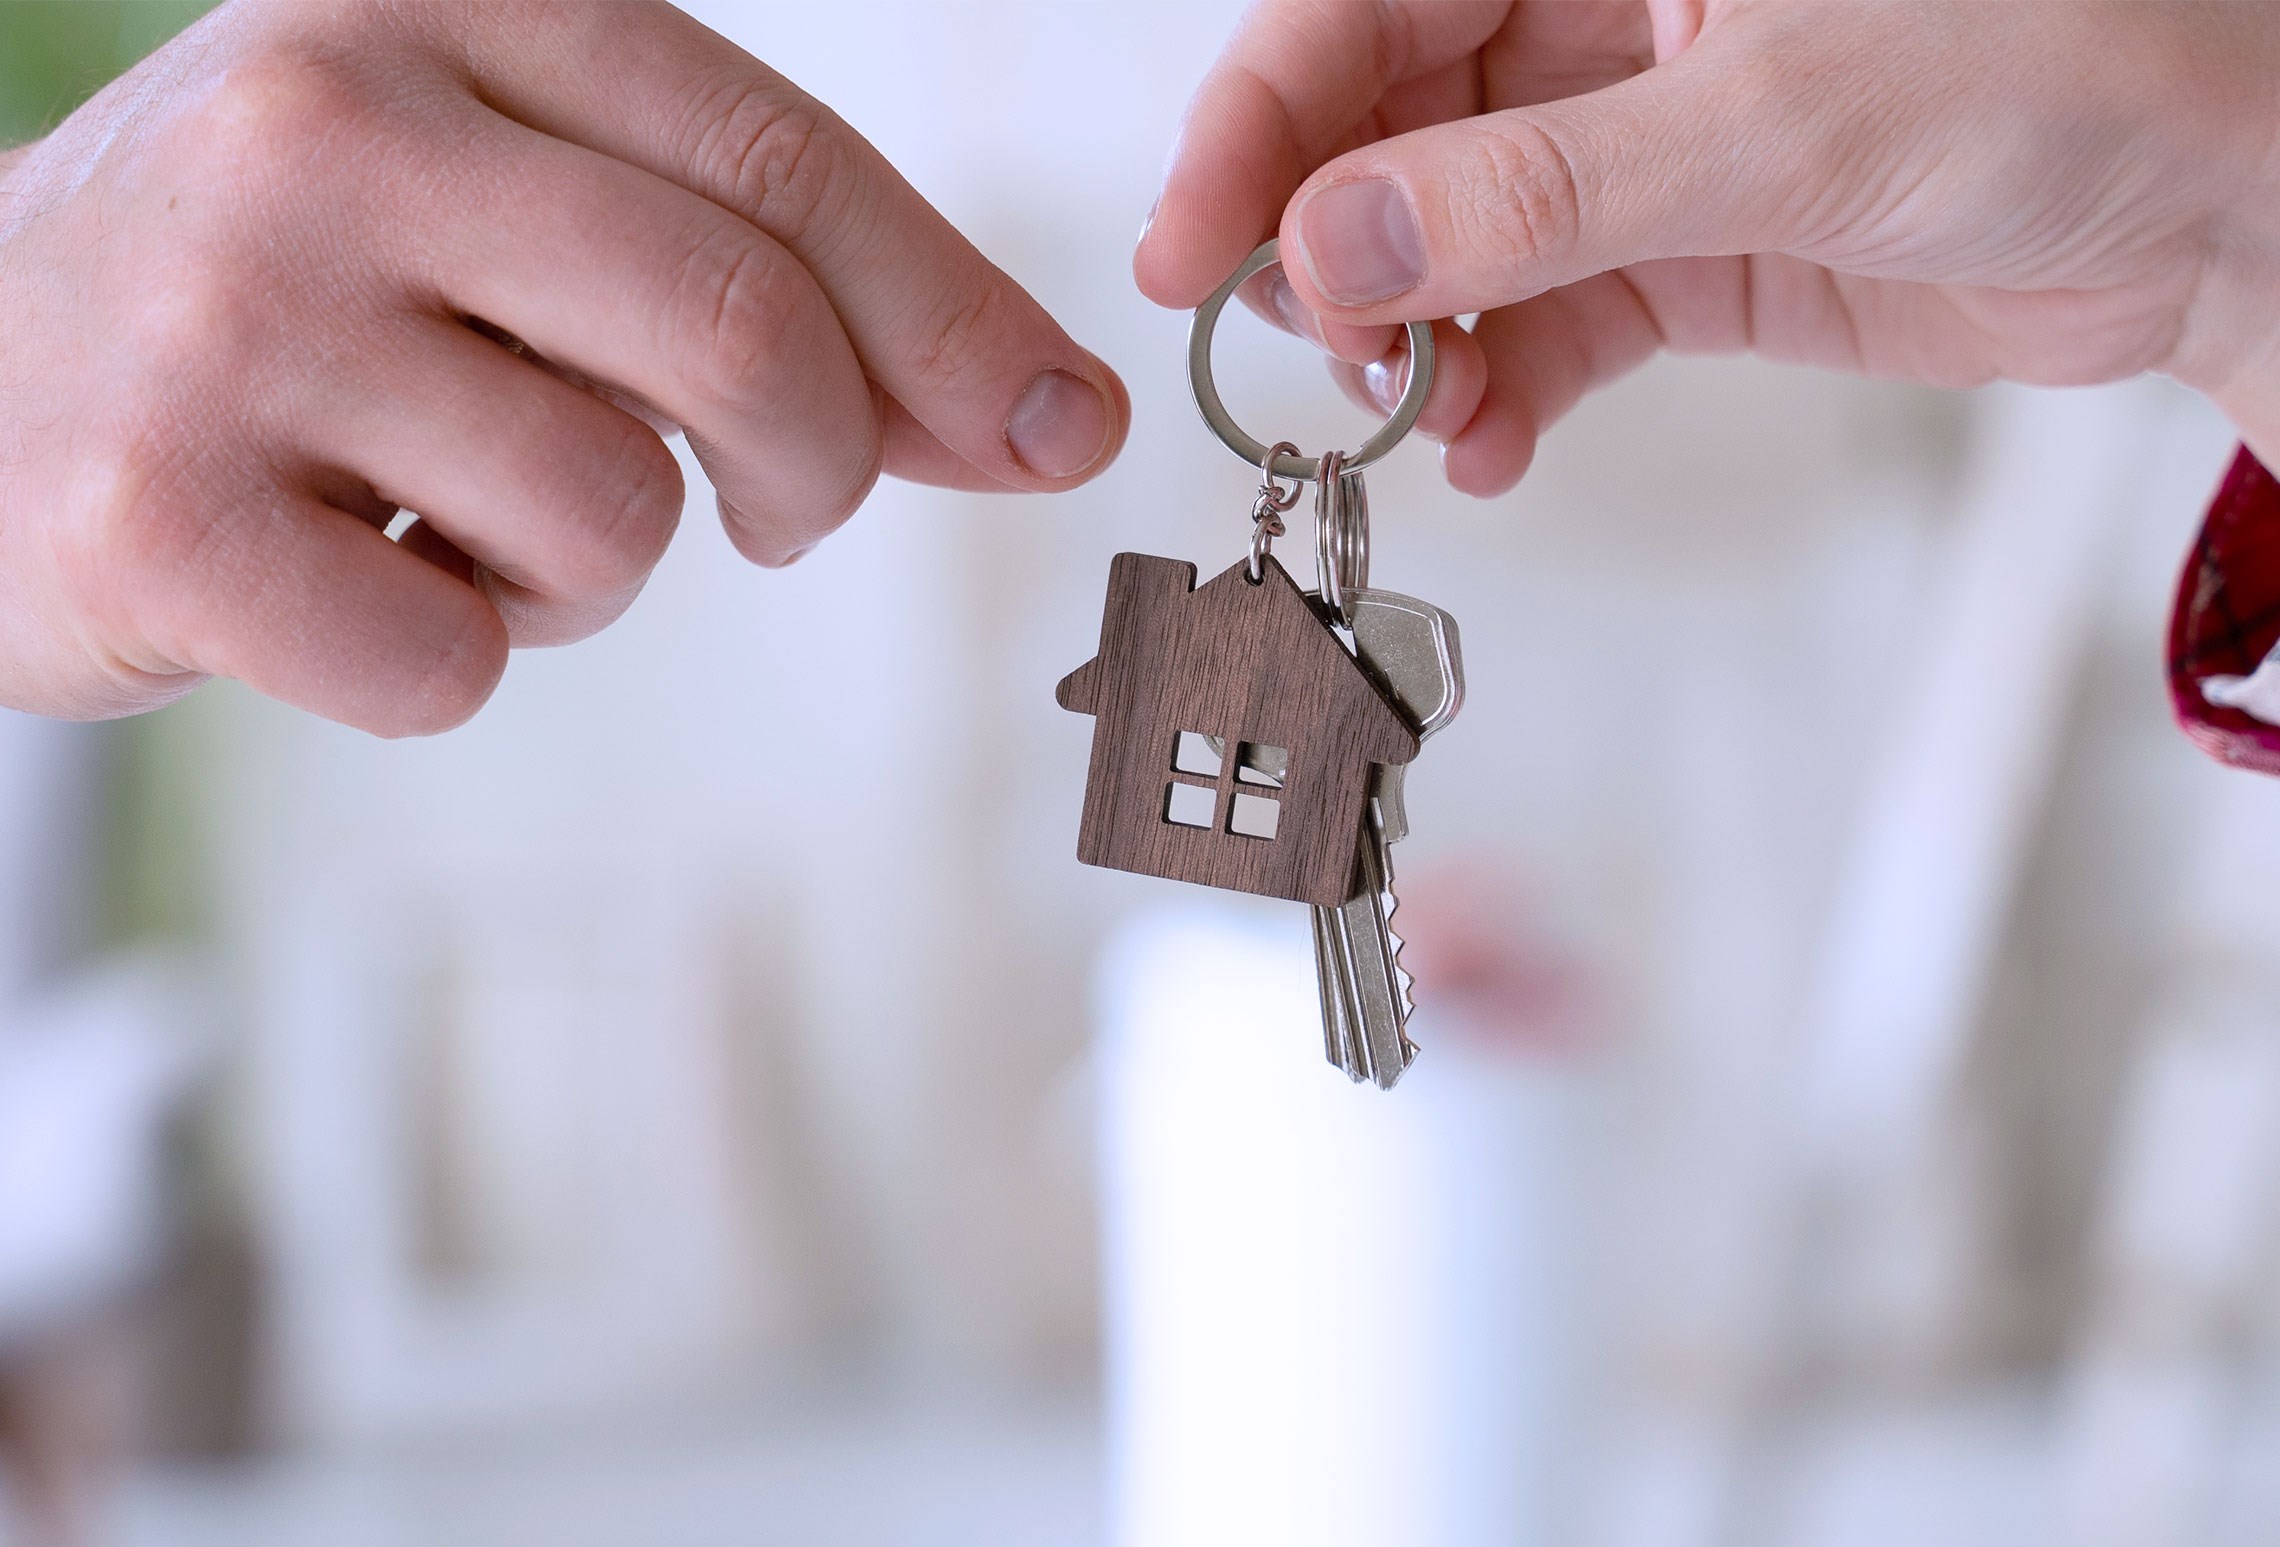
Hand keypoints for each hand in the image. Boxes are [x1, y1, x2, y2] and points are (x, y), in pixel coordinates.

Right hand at [0, 0, 1127, 734]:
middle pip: (739, 330)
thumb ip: (771, 294)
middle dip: (817, 464)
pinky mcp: (156, 510)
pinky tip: (354, 581)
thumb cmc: (292, 299)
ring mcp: (232, 312)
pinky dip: (453, 659)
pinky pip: (454, 659)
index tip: (1060, 427)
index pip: (783, 166)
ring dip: (594, 571)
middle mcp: (332, 121)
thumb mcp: (519, 220)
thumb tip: (1047, 415)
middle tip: (782, 511)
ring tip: (467, 519)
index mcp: (446, 6)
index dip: (954, 318)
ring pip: (608, 514)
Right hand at [1138, 1, 2279, 493]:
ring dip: (1414, 343)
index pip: (1364, 4)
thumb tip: (1331, 246)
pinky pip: (1540, 322)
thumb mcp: (1776, 123)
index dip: (1259, 126)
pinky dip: (1502, 392)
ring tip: (1419, 414)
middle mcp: (1602, 15)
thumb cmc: (2071, 63)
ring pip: (1449, 240)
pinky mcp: (1681, 249)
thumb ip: (1534, 195)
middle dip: (1335, 254)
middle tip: (1323, 357)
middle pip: (1383, 126)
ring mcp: (1636, 140)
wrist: (2223, 205)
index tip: (1192, 252)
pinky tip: (1493, 445)